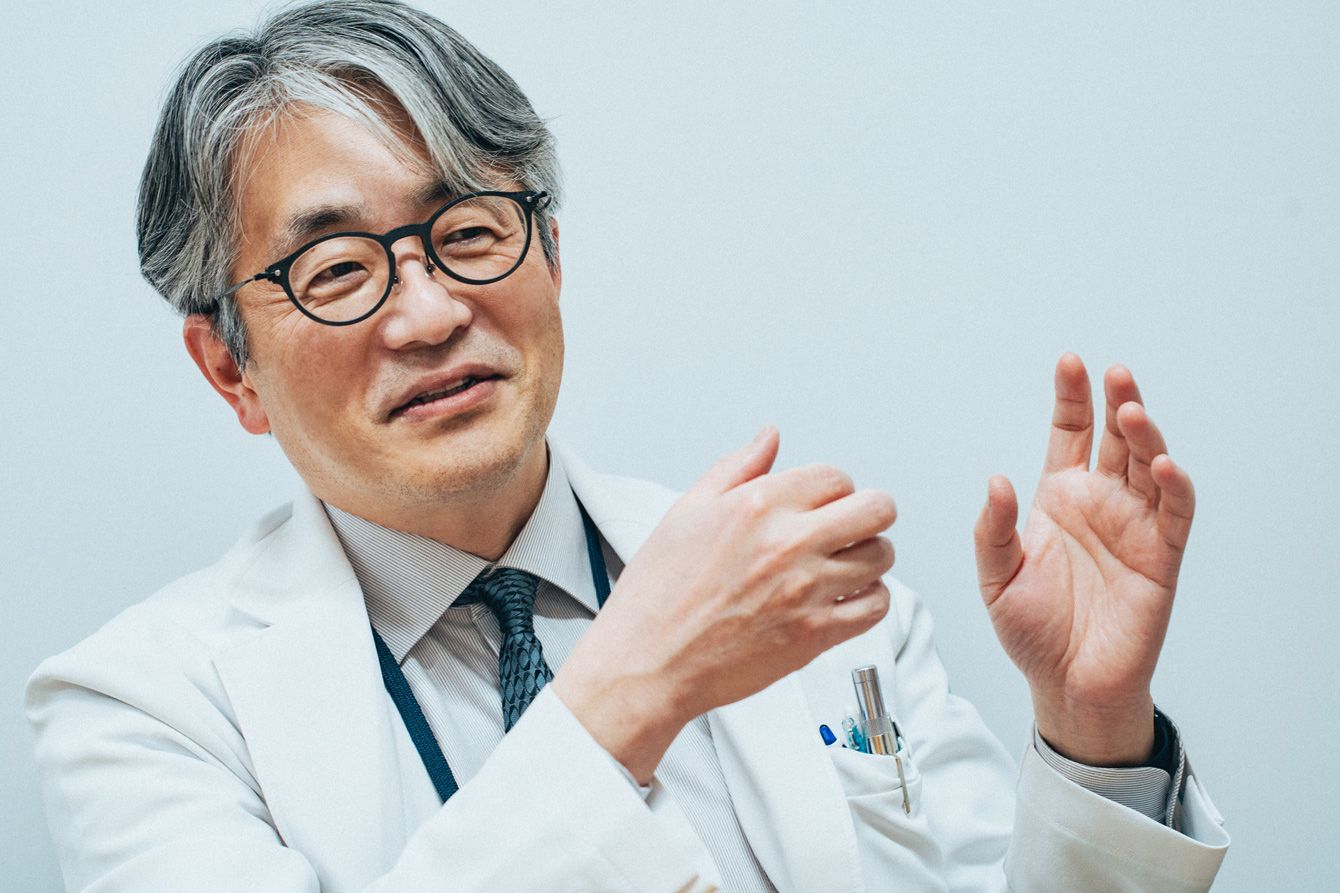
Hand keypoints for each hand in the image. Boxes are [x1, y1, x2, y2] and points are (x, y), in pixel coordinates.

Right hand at [553, 426, 896, 781]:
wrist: (647, 662)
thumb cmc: (658, 595)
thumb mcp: (686, 513)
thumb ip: (736, 468)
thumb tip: (769, 437)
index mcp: (758, 505)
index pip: (835, 476)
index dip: (832, 488)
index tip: (821, 502)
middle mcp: (789, 543)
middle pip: (877, 509)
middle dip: (868, 512)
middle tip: (851, 524)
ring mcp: (808, 590)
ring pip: (882, 556)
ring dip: (869, 555)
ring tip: (845, 562)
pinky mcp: (816, 634)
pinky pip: (876, 606)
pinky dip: (870, 599)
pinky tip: (846, 596)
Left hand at [972, 353, 1195, 764]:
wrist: (1065, 684)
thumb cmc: (1031, 630)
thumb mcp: (995, 577)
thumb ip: (993, 529)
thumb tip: (996, 480)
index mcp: (1058, 498)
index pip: (1069, 433)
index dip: (1072, 398)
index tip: (1070, 363)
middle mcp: (1099, 503)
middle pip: (1115, 440)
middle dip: (1116, 402)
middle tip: (1113, 374)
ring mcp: (1133, 526)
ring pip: (1148, 467)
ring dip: (1145, 437)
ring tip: (1132, 410)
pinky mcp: (1161, 557)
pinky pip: (1174, 514)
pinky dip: (1173, 487)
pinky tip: (1161, 465)